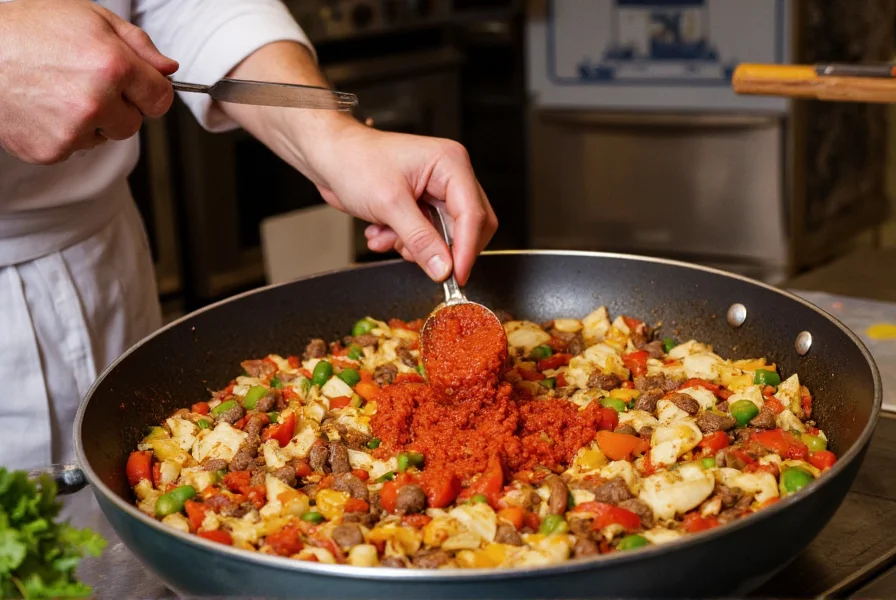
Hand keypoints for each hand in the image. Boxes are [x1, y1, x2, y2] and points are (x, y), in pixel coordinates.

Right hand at [0, 0, 177, 163]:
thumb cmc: (29, 30)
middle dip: (119, 107)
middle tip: (84, 82)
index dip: (150, 91)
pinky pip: (76, 149)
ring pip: (105, 137)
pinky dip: (65, 133)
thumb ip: (138, 44)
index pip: (161, 99)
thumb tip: (169, 69)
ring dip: (92, 121)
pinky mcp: (52, 150)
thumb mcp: (90, 18)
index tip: (137, 87)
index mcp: (113, 66)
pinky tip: (43, 107)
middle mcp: (96, 102)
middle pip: (134, 123)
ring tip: (58, 92)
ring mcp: (73, 131)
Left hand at [219, 41, 496, 284]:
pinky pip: (427, 237)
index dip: (466, 249)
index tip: (457, 276)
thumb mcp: (388, 203)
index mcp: (450, 164)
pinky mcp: (422, 206)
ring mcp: (436, 192)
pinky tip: (382, 231)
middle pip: (467, 227)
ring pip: (445, 237)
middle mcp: (450, 177)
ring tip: (386, 236)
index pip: (473, 214)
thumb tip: (444, 268)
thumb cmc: (355, 161)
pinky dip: (405, 242)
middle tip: (419, 258)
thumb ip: (420, 239)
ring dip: (415, 245)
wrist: (328, 157)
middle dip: (440, 247)